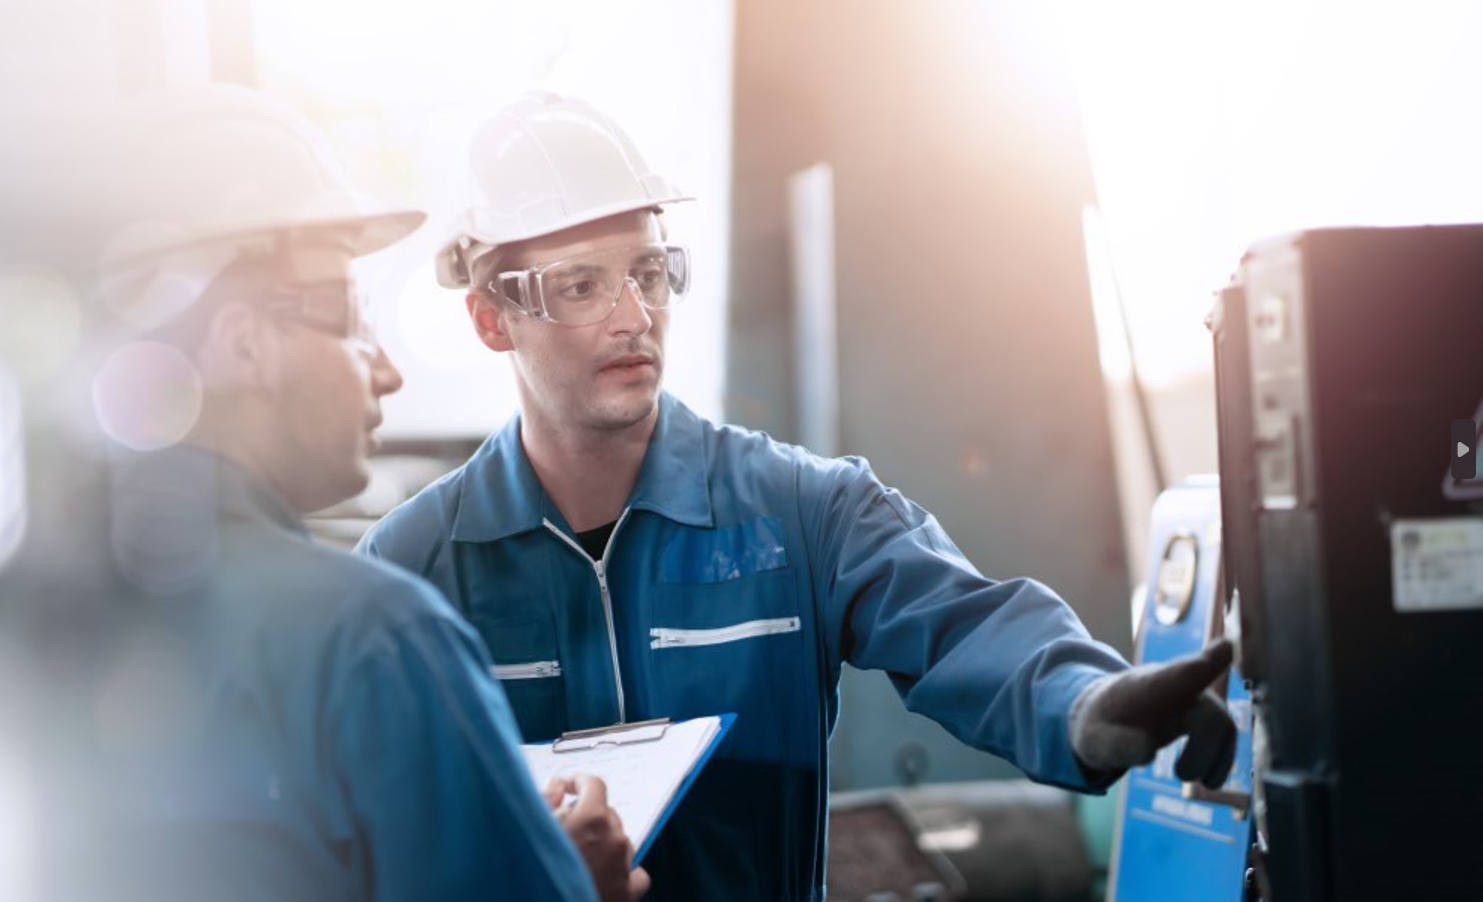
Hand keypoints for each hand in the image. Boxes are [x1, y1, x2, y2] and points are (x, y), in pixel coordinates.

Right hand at [548, 774, 650, 901]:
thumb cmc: (537, 874)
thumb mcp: (532, 831)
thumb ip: (546, 800)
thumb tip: (558, 785)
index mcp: (592, 820)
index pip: (594, 785)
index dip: (578, 783)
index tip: (568, 788)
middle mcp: (614, 839)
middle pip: (606, 815)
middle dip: (587, 819)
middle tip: (564, 833)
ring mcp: (624, 866)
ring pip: (619, 842)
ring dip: (602, 845)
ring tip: (578, 861)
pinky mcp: (629, 892)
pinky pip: (634, 873)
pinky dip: (621, 871)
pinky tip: (602, 878)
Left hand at [1068, 639, 1237, 787]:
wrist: (1106, 718)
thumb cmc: (1100, 726)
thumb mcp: (1095, 740)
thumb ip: (1117, 744)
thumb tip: (1148, 750)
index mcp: (1149, 686)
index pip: (1182, 673)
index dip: (1208, 663)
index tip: (1228, 647)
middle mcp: (1177, 687)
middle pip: (1210, 711)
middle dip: (1202, 750)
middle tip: (1180, 775)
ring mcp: (1192, 699)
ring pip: (1222, 724)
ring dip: (1214, 758)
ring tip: (1192, 779)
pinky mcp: (1202, 716)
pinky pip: (1225, 734)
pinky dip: (1221, 760)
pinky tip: (1208, 779)